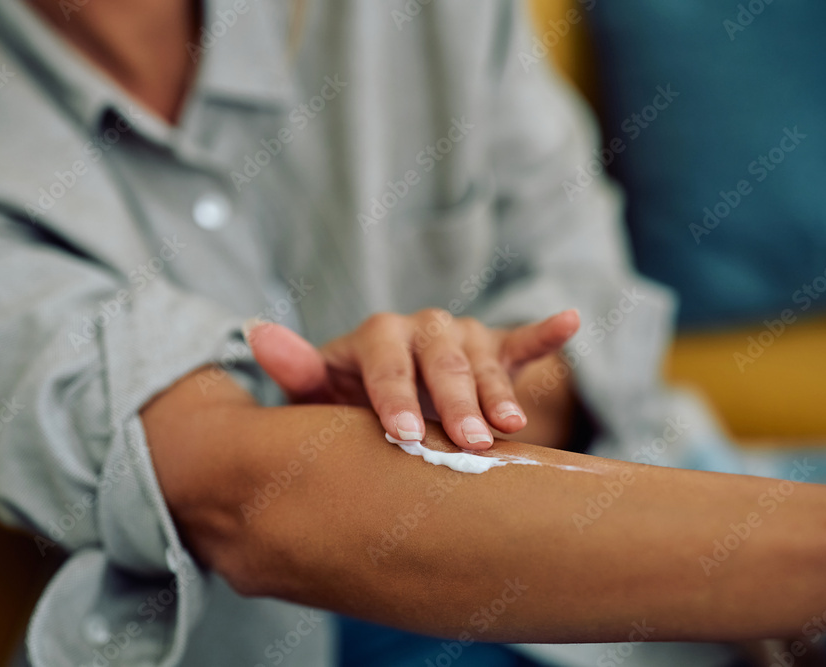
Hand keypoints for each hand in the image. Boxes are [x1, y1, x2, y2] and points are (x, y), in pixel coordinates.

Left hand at [244, 308, 579, 449]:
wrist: (382, 399)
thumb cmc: (346, 404)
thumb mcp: (317, 394)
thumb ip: (296, 368)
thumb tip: (256, 331)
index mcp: (376, 337)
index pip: (386, 363)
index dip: (394, 397)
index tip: (402, 436)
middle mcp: (420, 328)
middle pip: (441, 361)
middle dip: (456, 403)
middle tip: (471, 444)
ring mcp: (461, 336)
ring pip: (483, 359)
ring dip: (498, 391)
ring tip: (513, 426)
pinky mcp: (495, 349)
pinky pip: (521, 341)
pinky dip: (545, 333)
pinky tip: (569, 321)